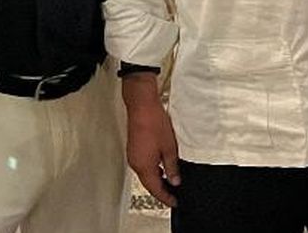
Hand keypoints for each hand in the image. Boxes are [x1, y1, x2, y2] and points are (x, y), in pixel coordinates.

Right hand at [123, 74, 180, 207]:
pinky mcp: (133, 149)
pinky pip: (142, 165)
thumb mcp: (169, 148)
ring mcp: (133, 156)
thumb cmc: (154, 123)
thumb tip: (175, 180)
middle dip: (161, 191)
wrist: (142, 106)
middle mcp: (136, 164)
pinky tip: (161, 168)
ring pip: (145, 175)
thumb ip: (172, 167)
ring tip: (169, 182)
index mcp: (144, 167)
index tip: (174, 202)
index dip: (166, 197)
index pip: (155, 189)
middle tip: (173, 195)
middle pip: (149, 184)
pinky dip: (152, 170)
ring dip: (156, 180)